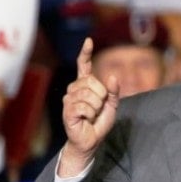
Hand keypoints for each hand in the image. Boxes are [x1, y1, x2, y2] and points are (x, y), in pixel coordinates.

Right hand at [60, 37, 119, 175]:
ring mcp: (69, 99)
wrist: (91, 140)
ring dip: (96, 107)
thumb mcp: (112, 106)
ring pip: (88, 95)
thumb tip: (113, 77)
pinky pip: (83, 106)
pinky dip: (90, 114)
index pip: (83, 65)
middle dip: (102, 96)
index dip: (85, 53)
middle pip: (91, 82)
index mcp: (84, 86)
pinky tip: (86, 119)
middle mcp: (74, 89)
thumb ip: (114, 92)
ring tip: (92, 115)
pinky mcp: (67, 110)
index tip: (89, 41)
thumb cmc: (99, 122)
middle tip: (98, 108)